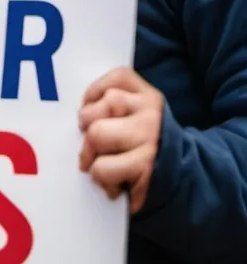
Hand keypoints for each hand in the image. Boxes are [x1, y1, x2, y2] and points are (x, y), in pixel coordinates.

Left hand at [79, 67, 163, 213]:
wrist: (181, 185)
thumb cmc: (145, 151)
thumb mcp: (135, 121)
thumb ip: (111, 109)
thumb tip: (80, 118)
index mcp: (148, 97)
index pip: (118, 78)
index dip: (94, 93)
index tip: (91, 112)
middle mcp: (151, 112)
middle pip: (96, 110)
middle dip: (87, 133)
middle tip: (96, 148)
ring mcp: (150, 137)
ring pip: (95, 136)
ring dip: (92, 159)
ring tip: (107, 167)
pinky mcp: (145, 166)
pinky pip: (102, 168)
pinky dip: (102, 180)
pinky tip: (116, 184)